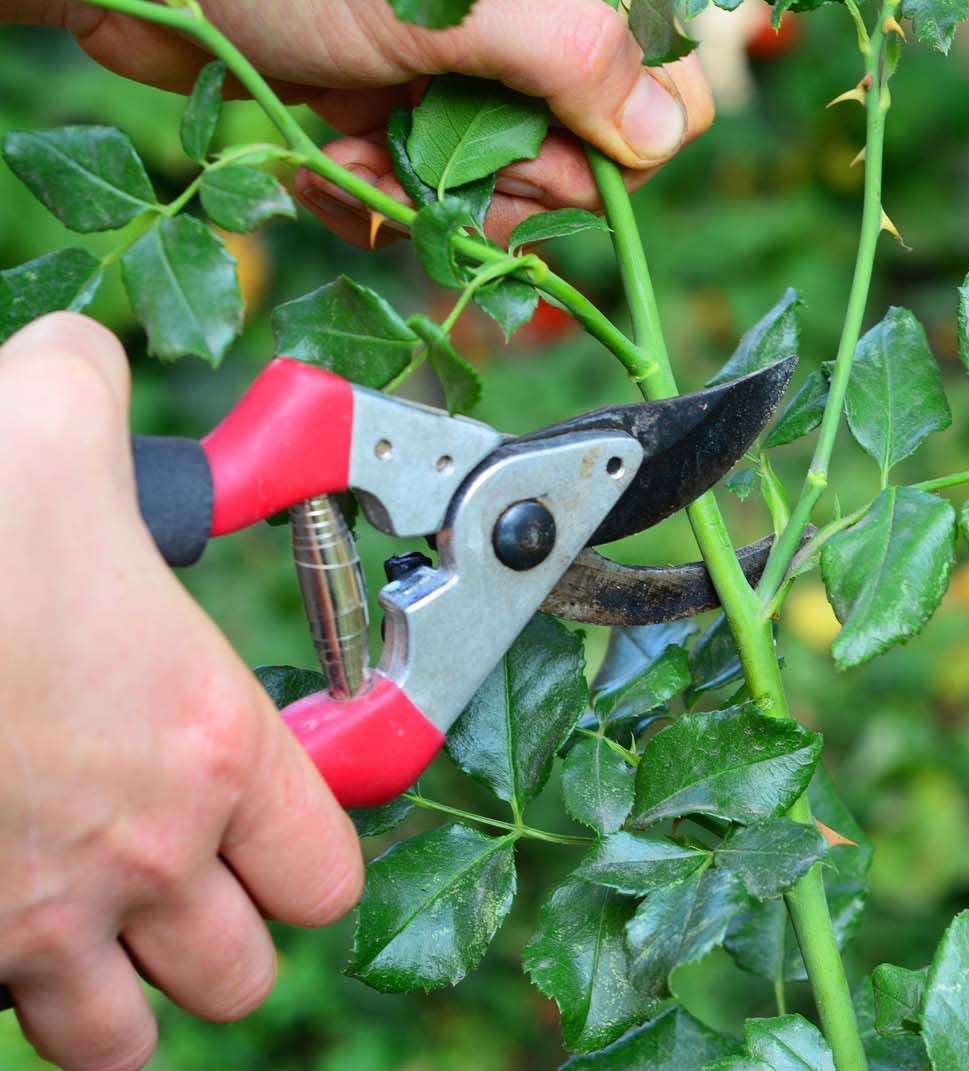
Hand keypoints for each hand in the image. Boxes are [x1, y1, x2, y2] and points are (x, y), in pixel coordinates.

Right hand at [0, 315, 361, 1070]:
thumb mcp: (46, 428)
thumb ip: (94, 391)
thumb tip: (84, 359)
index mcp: (211, 744)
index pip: (328, 866)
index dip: (310, 848)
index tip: (278, 822)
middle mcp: (148, 853)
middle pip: (244, 969)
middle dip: (228, 932)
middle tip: (194, 875)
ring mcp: (42, 929)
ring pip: (133, 1038)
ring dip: (133, 990)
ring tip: (111, 921)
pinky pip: (19, 1037)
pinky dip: (28, 1001)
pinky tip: (12, 921)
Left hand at [13, 0, 713, 244]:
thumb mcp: (449, 0)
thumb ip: (575, 56)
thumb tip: (663, 128)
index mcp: (559, 7)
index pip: (658, 103)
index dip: (601, 159)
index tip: (524, 160)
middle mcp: (522, 41)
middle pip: (572, 171)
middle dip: (489, 187)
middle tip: (419, 155)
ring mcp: (459, 83)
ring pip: (489, 200)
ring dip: (417, 200)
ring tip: (348, 153)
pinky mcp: (400, 119)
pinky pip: (422, 204)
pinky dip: (370, 201)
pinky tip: (324, 161)